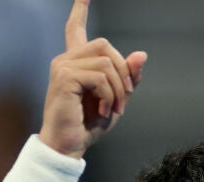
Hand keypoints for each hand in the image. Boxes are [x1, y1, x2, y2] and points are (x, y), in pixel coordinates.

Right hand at [39, 0, 146, 157]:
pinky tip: (105, 111)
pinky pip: (100, 76)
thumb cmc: (88, 126)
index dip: (79, 10)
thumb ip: (128, 78)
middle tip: (126, 96)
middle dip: (124, 71)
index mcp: (76, 63)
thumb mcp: (116, 100)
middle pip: (105, 45)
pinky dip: (110, 95)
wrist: (68, 146)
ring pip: (107, 62)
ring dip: (118, 89)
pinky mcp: (65, 78)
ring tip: (114, 109)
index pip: (75, 29)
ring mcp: (63, 67)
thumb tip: (141, 55)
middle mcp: (66, 60)